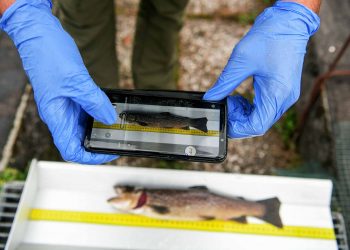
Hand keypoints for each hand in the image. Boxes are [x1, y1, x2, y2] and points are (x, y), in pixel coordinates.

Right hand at [0, 0, 117, 163]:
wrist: (39, 33)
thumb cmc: (48, 55)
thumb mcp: (76, 81)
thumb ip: (95, 102)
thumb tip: (110, 118)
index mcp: (56, 116)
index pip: (71, 150)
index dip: (91, 156)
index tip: (108, 152)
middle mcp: (60, 114)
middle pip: (79, 140)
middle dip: (99, 142)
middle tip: (117, 137)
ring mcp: (66, 104)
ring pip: (84, 125)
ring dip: (100, 126)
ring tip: (116, 123)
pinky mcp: (71, 94)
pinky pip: (86, 109)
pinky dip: (98, 110)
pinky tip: (108, 107)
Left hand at [203, 1, 319, 137]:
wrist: (289, 22)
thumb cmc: (269, 37)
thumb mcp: (241, 61)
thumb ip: (224, 84)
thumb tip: (210, 98)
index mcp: (277, 94)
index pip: (257, 126)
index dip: (237, 127)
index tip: (223, 118)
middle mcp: (285, 99)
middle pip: (259, 124)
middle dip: (238, 120)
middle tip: (225, 105)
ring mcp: (286, 95)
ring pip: (262, 117)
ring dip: (244, 114)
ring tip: (231, 99)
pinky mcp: (283, 90)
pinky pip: (266, 108)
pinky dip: (251, 107)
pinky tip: (240, 97)